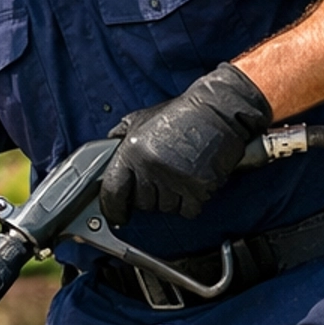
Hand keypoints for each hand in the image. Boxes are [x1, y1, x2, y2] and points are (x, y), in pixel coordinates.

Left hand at [99, 62, 272, 225]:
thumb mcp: (141, 119)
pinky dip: (192, 202)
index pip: (113, 192)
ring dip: (172, 198)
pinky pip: (188, 210)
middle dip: (150, 196)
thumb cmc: (181, 114)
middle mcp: (150, 167)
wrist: (218, 109)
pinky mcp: (198, 188)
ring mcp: (175, 179)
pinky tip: (193, 182)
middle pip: (142, 204)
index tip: (117, 215)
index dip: (113, 208)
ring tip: (180, 174)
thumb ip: (120, 137)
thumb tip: (105, 154)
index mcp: (132, 151)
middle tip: (163, 177)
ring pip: (165, 209)